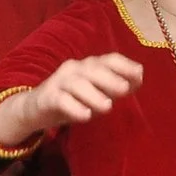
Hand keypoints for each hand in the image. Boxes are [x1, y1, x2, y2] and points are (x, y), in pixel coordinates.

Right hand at [0, 53, 144, 145]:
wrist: (35, 109)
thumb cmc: (72, 99)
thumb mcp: (96, 92)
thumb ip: (115, 86)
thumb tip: (139, 78)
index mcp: (89, 66)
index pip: (108, 59)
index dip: (124, 65)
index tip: (140, 74)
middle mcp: (74, 69)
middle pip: (93, 69)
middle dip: (111, 79)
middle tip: (125, 90)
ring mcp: (59, 82)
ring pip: (77, 84)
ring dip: (94, 94)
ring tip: (108, 107)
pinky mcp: (47, 97)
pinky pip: (61, 100)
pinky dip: (74, 107)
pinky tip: (85, 116)